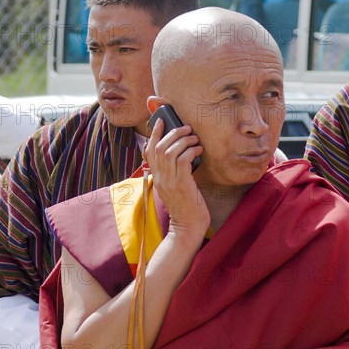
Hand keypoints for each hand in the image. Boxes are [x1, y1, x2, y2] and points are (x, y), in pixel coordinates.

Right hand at [145, 118, 208, 233]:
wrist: (188, 228)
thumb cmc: (187, 208)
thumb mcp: (176, 188)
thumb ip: (174, 174)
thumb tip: (184, 156)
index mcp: (157, 178)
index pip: (149, 151)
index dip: (154, 133)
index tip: (161, 121)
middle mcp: (160, 178)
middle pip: (159, 147)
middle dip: (172, 132)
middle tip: (186, 128)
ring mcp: (169, 182)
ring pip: (170, 151)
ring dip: (184, 140)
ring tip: (194, 138)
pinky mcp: (181, 185)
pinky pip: (182, 160)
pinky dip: (191, 151)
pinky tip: (199, 151)